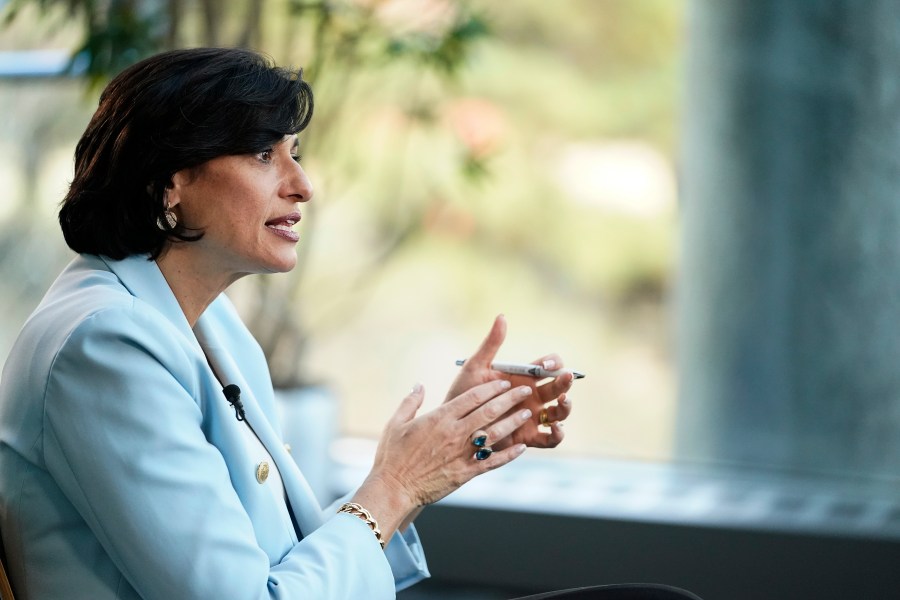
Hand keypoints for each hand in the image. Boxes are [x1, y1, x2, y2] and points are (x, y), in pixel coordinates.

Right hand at [352, 379, 532, 540]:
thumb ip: (410, 402)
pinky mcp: (465, 473)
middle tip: (525, 390)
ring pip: (495, 434)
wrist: (394, 488)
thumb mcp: (396, 423)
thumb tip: (419, 385)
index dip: (491, 388)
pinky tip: (521, 448)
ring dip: (513, 422)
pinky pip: (492, 462)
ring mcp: (462, 454)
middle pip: (489, 411)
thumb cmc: (392, 455)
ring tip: (527, 413)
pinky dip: (509, 455)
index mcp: (440, 418)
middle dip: (510, 399)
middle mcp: (455, 433)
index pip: (473, 397)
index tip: (505, 382)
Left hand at [445, 315, 573, 449]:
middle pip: (558, 387)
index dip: (553, 362)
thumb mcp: (475, 367)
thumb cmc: (464, 393)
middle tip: (565, 377)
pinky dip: (558, 435)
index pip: (549, 366)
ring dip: (566, 407)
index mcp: (524, 378)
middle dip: (565, 381)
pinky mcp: (529, 438)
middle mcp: (532, 397)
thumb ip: (490, 344)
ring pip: (559, 413)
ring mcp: (532, 418)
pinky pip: (550, 440)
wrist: (453, 423)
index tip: (546, 364)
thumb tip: (501, 316)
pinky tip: (556, 428)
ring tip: (563, 401)